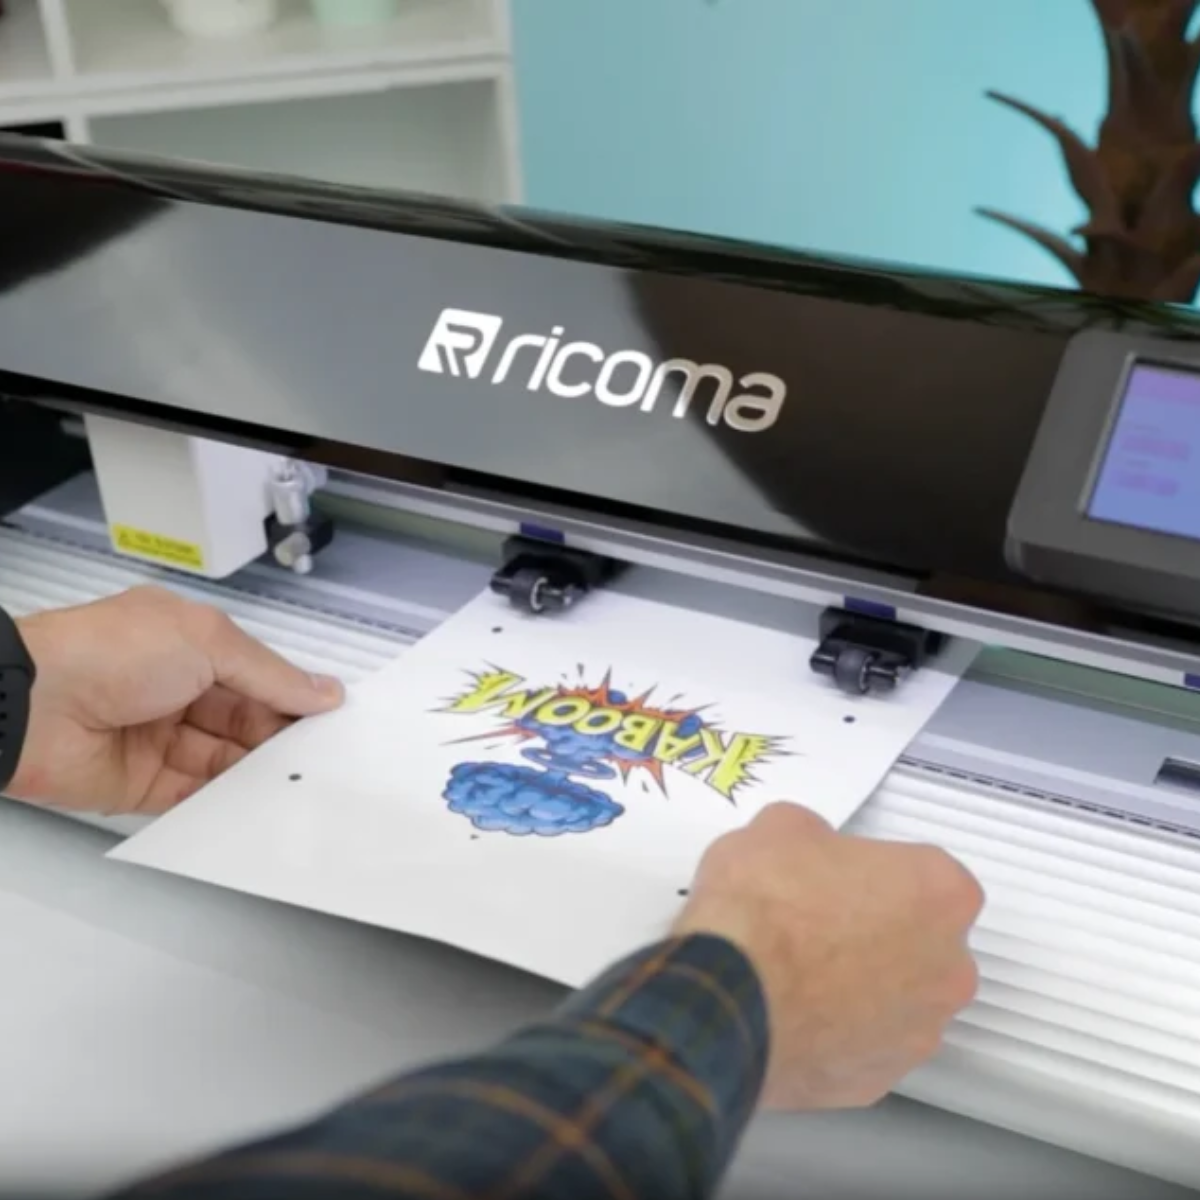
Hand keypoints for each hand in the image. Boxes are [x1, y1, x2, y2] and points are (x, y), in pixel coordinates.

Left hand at [10, 585, 343, 814]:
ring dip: (259, 771)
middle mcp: (175, 690)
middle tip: (322, 755)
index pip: (255, 674)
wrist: (31, 705)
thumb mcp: (207, 640)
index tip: (331, 717)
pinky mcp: (142, 785)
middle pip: (245, 719)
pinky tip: (260, 805)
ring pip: (226, 760)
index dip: (291, 694)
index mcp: (188, 644)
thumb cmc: (110, 652)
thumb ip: (269, 673)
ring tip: (300, 782)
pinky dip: (227, 803)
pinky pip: (196, 797)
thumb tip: (322, 691)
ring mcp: (158, 739)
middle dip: (282, 736)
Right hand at [673, 803, 982, 1110]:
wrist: (730, 995)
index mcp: (939, 892)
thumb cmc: (765, 909)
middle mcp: (948, 966)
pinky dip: (838, 1033)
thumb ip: (815, 835)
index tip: (841, 877)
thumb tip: (806, 847)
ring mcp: (918, 1030)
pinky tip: (793, 1013)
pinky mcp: (880, 1079)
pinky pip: (865, 1046)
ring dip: (863, 987)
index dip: (878, 873)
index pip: (927, 874)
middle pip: (925, 942)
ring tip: (800, 974)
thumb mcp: (780, 827)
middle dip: (880, 933)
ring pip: (899, 1000)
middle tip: (820, 923)